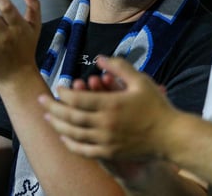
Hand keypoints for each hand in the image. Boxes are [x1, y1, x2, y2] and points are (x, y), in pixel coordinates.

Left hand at [39, 56, 176, 160]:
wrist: (170, 136)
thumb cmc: (156, 106)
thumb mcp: (140, 80)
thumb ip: (118, 67)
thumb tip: (99, 59)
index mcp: (111, 104)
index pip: (78, 99)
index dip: (64, 93)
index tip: (58, 87)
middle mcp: (105, 124)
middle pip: (70, 116)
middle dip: (53, 108)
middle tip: (41, 101)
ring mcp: (106, 140)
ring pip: (74, 134)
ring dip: (58, 125)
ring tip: (48, 118)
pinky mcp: (110, 152)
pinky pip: (84, 150)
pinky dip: (70, 144)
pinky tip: (64, 137)